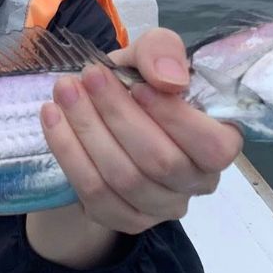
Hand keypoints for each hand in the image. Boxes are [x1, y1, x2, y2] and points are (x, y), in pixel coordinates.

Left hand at [32, 27, 243, 266]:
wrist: (103, 115)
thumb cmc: (139, 84)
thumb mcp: (149, 56)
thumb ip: (163, 53)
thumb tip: (169, 80)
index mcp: (220, 144)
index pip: (213, 146)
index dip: (174, 118)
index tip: (136, 86)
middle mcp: (198, 182)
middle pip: (159, 161)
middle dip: (117, 115)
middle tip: (87, 77)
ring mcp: (163, 206)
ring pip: (123, 178)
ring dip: (87, 130)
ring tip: (64, 92)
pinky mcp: (126, 219)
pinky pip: (94, 194)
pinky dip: (68, 152)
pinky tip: (52, 118)